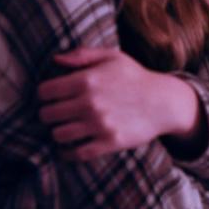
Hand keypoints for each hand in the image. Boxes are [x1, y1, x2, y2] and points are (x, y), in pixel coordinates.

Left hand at [37, 47, 197, 160]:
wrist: (164, 101)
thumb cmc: (135, 77)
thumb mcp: (113, 57)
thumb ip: (83, 55)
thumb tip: (55, 59)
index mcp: (87, 80)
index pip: (44, 92)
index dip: (45, 94)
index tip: (52, 96)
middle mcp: (90, 103)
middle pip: (47, 115)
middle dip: (50, 114)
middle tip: (59, 113)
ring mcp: (99, 124)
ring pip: (58, 135)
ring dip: (59, 132)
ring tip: (66, 127)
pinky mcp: (108, 142)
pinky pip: (76, 153)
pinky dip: (68, 152)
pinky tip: (71, 146)